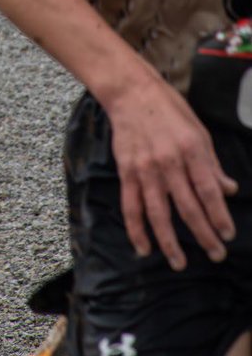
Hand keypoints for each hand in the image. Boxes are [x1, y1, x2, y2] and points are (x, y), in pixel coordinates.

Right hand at [108, 78, 237, 270]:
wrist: (131, 92)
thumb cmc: (169, 109)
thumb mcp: (199, 130)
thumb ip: (212, 163)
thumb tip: (229, 190)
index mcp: (191, 149)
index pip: (209, 190)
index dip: (219, 215)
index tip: (228, 234)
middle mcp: (169, 162)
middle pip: (188, 207)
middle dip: (204, 235)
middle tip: (216, 254)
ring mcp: (145, 169)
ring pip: (159, 214)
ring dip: (170, 242)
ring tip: (180, 263)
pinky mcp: (127, 171)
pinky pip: (131, 206)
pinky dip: (136, 230)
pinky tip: (144, 248)